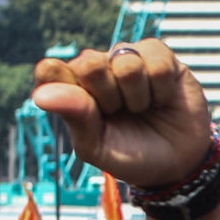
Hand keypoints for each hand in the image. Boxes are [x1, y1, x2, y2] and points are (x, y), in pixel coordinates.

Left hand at [30, 39, 214, 190]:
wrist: (177, 163)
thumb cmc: (130, 155)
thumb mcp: (98, 148)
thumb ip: (74, 119)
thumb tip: (41, 95)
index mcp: (71, 88)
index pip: (50, 70)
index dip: (65, 88)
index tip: (84, 111)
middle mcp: (96, 67)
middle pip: (90, 64)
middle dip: (108, 97)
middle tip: (118, 113)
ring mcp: (127, 58)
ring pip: (127, 63)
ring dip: (138, 97)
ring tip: (141, 108)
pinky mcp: (159, 55)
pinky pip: (157, 63)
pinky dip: (161, 91)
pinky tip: (161, 99)